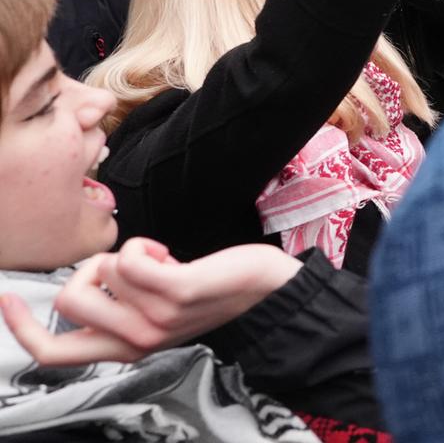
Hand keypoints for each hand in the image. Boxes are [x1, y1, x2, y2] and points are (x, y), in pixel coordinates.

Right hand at [0, 239, 300, 365]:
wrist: (264, 291)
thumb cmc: (206, 291)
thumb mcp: (151, 311)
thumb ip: (115, 307)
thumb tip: (83, 281)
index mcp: (122, 348)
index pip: (52, 353)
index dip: (20, 328)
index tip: (7, 298)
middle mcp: (135, 340)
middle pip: (68, 300)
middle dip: (90, 268)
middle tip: (132, 269)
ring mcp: (155, 319)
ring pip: (102, 269)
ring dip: (128, 253)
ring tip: (163, 265)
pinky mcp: (176, 292)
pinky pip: (127, 256)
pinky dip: (142, 245)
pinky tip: (169, 256)